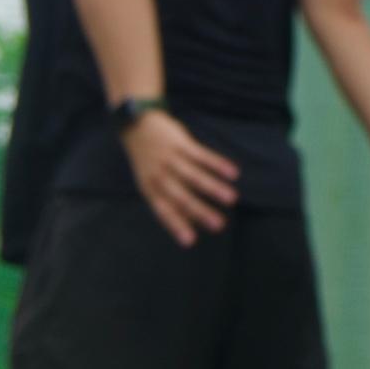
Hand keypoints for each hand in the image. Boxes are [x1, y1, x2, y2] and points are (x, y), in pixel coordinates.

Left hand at [119, 110, 239, 243]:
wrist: (136, 126)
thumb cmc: (147, 161)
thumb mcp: (150, 182)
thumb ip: (168, 201)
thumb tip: (189, 225)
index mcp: (150, 189)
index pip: (164, 211)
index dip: (177, 225)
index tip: (191, 242)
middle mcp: (160, 175)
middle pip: (182, 197)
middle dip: (201, 211)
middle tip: (220, 225)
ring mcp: (170, 159)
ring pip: (194, 176)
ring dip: (214, 188)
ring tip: (232, 199)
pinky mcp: (181, 143)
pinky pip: (202, 155)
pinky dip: (218, 164)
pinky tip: (233, 172)